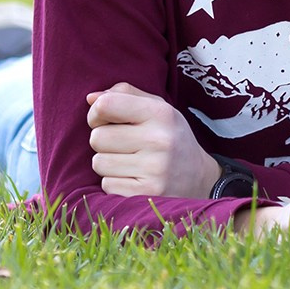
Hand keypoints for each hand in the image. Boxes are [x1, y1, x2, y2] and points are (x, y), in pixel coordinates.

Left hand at [85, 82, 219, 197]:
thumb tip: (90, 98)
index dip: (96, 113)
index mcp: (161, 113)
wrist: (199, 178)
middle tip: (123, 145)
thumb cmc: (170, 137)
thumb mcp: (157, 108)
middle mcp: (159, 140)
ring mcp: (154, 169)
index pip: (106, 105)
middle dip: (103, 141)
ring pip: (99, 163)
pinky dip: (115, 182)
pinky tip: (134, 179)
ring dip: (108, 164)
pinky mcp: (146, 193)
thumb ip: (125, 95)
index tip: (103, 120)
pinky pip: (106, 185)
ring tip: (130, 162)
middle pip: (97, 137)